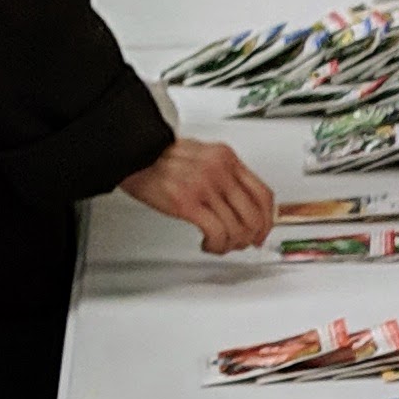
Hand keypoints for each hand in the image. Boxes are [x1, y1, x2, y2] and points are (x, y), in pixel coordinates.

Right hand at [117, 138, 274, 254]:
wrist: (130, 152)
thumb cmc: (159, 157)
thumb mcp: (201, 156)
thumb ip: (223, 174)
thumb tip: (241, 202)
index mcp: (226, 157)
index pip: (263, 194)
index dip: (267, 219)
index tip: (262, 231)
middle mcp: (219, 170)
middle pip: (255, 215)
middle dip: (251, 237)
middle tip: (241, 243)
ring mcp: (205, 186)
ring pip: (238, 228)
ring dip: (231, 244)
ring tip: (219, 244)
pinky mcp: (188, 202)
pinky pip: (218, 234)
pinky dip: (217, 246)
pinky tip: (208, 244)